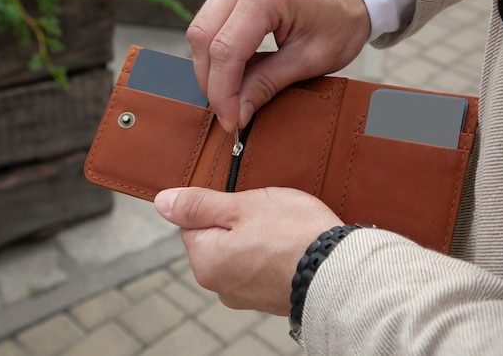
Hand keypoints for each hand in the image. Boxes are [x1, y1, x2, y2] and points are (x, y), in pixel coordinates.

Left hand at [154, 187, 342, 314]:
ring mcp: (244, 296)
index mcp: (205, 261)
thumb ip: (199, 204)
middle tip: (268, 214)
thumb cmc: (293, 234)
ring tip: (284, 230)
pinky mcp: (267, 299)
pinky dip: (271, 254)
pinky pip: (259, 267)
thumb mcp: (242, 205)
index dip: (219, 205)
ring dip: (256, 238)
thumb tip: (162, 202)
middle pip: (216, 238)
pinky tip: (291, 246)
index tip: (243, 202)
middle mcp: (218, 285)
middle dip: (238, 221)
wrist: (340, 271)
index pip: (192, 221)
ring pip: (240, 251)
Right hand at [187, 0, 370, 130]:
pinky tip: (234, 71)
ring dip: (211, 66)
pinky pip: (212, 21)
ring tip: (231, 93)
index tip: (230, 121)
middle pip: (203, 36)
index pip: (226, 49)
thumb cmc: (343, 18)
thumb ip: (268, 84)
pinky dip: (217, 51)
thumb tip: (238, 112)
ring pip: (201, 29)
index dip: (222, 92)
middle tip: (228, 111)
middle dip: (211, 80)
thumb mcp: (311, 59)